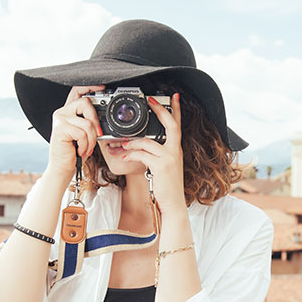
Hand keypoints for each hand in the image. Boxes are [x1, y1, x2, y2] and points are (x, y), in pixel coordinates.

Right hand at [46, 85, 104, 180]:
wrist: (63, 167)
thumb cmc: (75, 151)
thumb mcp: (85, 134)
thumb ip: (90, 122)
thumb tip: (104, 116)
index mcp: (69, 111)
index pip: (77, 91)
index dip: (89, 86)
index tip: (102, 87)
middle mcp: (62, 112)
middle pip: (85, 103)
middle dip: (95, 121)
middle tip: (97, 135)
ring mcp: (60, 119)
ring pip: (87, 123)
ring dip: (91, 139)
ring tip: (86, 148)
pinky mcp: (60, 128)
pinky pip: (82, 133)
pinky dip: (85, 144)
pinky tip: (79, 150)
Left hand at [121, 93, 185, 212]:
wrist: (173, 204)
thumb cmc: (167, 187)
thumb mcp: (165, 167)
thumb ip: (158, 154)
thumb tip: (141, 146)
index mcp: (176, 150)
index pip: (178, 125)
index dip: (176, 110)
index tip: (174, 97)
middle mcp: (175, 151)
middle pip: (171, 125)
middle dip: (160, 110)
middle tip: (151, 100)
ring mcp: (169, 158)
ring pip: (148, 142)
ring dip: (132, 142)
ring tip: (123, 145)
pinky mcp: (161, 165)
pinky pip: (142, 154)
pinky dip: (131, 154)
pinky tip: (124, 156)